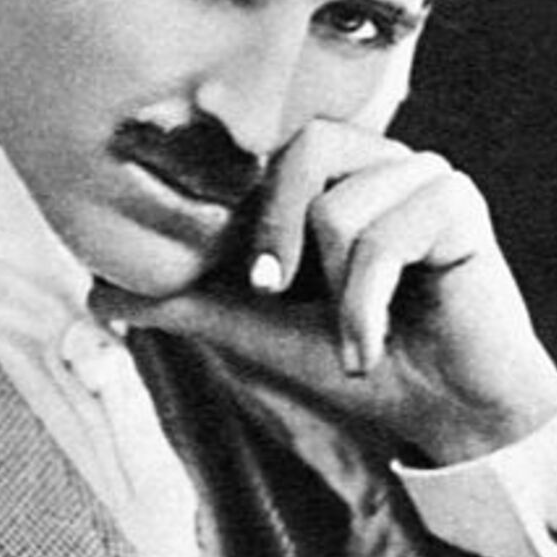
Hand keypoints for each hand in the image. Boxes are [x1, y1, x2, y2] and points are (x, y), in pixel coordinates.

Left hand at [93, 120, 556, 465]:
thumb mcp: (254, 326)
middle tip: (280, 294)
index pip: (272, 147)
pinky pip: (384, 237)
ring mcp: (424, 176)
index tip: (254, 282)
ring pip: (340, 205)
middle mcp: (378, 160)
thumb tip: (96, 293)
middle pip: (305, 147)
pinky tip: (374, 344)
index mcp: (333, 174)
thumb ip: (183, 301)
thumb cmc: (349, 357)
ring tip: (353, 333)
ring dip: (335, 293)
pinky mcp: (459, 203)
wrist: (437, 409)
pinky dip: (364, 307)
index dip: (252, 212)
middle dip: (280, 234)